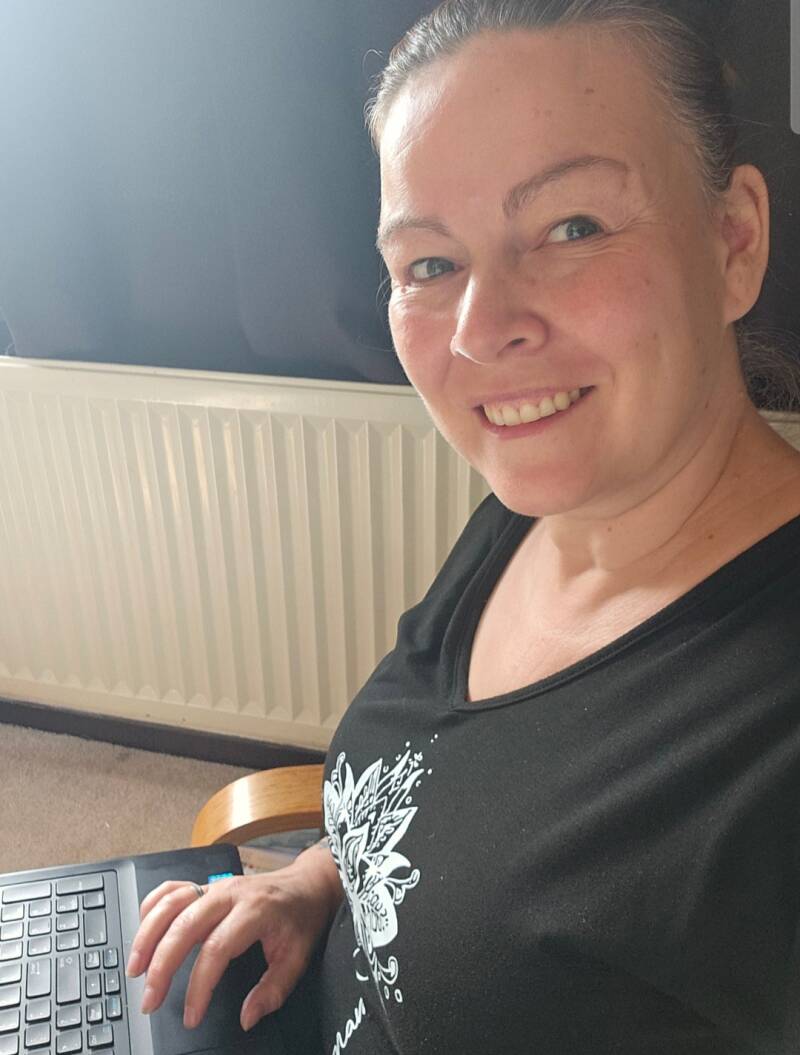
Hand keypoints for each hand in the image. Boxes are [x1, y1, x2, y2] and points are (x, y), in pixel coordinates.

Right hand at [125, 847, 341, 1032]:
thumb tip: (247, 1018)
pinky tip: (143, 931)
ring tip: (135, 969)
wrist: (306, 884)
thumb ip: (273, 990)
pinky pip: (171, 889)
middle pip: (183, 926)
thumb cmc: (301, 918)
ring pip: (170, 904)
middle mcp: (229, 894)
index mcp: (254, 911)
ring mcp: (214, 886)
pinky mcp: (206, 885)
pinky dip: (151, 907)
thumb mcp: (298, 957)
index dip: (199, 986)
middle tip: (149, 1001)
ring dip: (147, 936)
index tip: (192, 1015)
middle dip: (160, 967)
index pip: (216, 950)